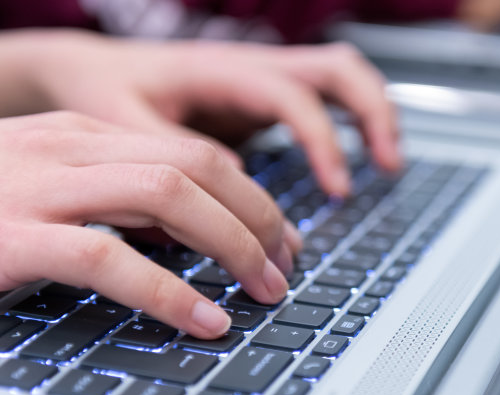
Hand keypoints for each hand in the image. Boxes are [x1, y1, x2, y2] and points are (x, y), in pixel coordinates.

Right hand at [0, 111, 302, 337]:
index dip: (254, 197)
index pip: (197, 153)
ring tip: (264, 290)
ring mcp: (40, 187)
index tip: (283, 239)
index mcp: (87, 136)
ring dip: (231, 245)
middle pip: (197, 166)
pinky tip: (204, 318)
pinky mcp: (11, 236)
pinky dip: (168, 291)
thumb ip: (120, 203)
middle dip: (258, 218)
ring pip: (167, 196)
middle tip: (285, 267)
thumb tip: (193, 238)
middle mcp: (71, 148)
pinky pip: (107, 258)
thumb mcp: (59, 189)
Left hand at [2, 30, 400, 196]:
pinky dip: (347, 126)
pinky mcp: (262, 101)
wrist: (87, 69)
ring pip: (338, 77)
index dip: (323, 141)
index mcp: (221, 70)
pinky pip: (322, 100)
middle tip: (388, 166)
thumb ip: (174, 160)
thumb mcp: (124, 127)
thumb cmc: (102, 93)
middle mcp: (251, 67)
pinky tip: (349, 163)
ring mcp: (261, 80)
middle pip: (337, 68)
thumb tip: (237, 198)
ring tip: (388, 164)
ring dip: (371, 115)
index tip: (339, 189)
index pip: (293, 96)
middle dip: (373, 113)